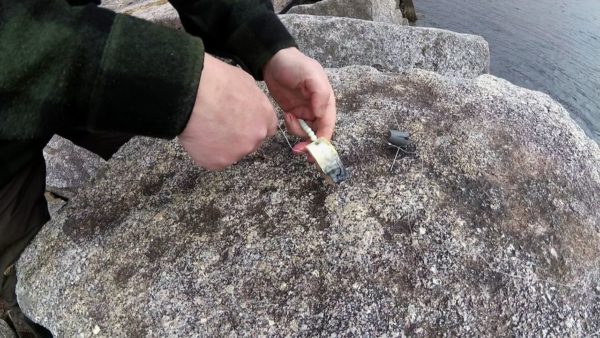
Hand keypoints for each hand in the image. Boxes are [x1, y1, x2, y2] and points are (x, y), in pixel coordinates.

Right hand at [179, 54, 276, 170]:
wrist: (192, 95)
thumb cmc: (214, 82)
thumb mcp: (243, 80)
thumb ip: (251, 98)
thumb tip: (247, 102)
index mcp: (265, 115)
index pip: (268, 128)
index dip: (253, 125)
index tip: (242, 123)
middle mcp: (256, 136)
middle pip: (251, 142)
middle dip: (238, 137)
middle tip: (219, 124)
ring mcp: (239, 151)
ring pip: (232, 152)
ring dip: (221, 145)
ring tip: (205, 127)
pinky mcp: (220, 162)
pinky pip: (214, 160)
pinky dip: (205, 152)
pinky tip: (198, 136)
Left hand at [263, 47, 335, 154]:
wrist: (273, 60)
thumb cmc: (295, 64)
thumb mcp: (311, 75)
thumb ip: (319, 94)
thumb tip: (320, 114)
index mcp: (326, 101)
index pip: (328, 125)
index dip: (324, 140)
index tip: (315, 152)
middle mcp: (318, 109)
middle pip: (318, 133)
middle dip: (310, 144)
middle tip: (299, 151)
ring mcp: (305, 112)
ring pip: (305, 132)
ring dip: (297, 131)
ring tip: (289, 116)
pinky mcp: (293, 112)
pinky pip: (294, 127)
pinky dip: (290, 126)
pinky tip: (286, 115)